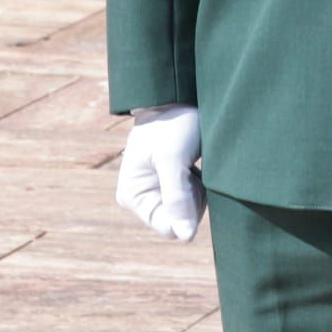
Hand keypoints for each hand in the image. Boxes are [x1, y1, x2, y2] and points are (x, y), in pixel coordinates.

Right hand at [116, 102, 203, 240]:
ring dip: (197, 189)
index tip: (193, 181)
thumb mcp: (174, 159)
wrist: (178, 94)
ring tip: (193, 162)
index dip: (188, 211)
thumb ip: (177, 198)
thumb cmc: (173, 123)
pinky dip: (199, 183)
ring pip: (187, 209)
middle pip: (178, 219)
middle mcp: (141, 197)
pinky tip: (195, 163)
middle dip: (193, 198)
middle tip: (192, 168)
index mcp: (132, 195)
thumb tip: (186, 237)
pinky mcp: (169, 181)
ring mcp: (155, 189)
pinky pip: (190, 197)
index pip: (168, 227)